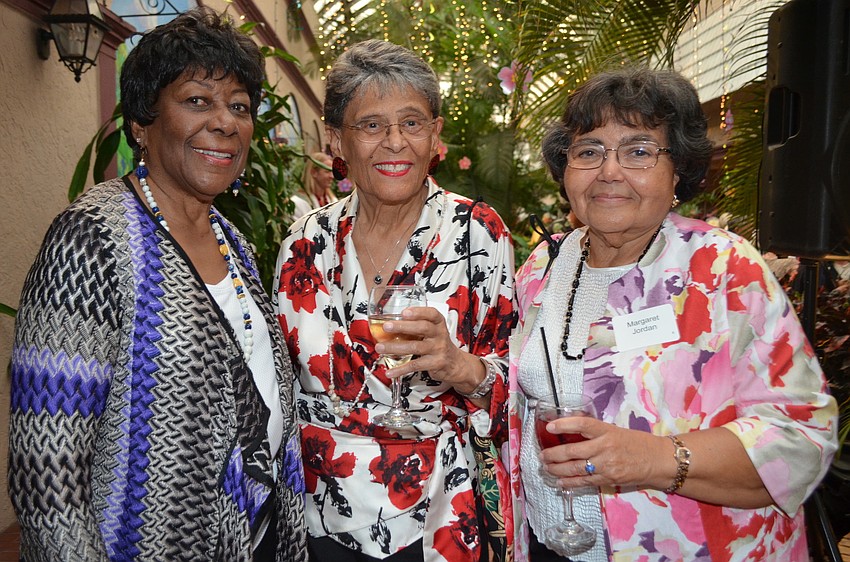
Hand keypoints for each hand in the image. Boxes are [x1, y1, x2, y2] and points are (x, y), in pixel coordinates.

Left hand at [374, 306, 481, 391]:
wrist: (454, 363)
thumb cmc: (438, 344)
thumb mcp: (433, 331)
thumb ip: (416, 325)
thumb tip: (390, 323)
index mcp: (438, 324)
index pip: (431, 314)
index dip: (418, 312)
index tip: (404, 312)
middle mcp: (439, 335)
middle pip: (422, 328)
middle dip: (402, 327)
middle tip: (387, 327)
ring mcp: (438, 349)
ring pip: (415, 347)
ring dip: (395, 347)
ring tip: (381, 348)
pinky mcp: (435, 364)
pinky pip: (415, 365)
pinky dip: (401, 369)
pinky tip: (391, 371)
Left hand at [538, 417, 673, 490]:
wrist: (657, 460)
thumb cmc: (635, 443)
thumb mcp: (615, 430)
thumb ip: (594, 432)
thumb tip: (569, 430)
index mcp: (606, 431)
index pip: (582, 425)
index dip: (564, 425)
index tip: (549, 426)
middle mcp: (605, 447)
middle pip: (572, 451)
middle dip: (553, 454)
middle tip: (542, 455)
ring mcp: (606, 465)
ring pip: (575, 469)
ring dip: (556, 469)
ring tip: (546, 467)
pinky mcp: (607, 479)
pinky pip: (584, 482)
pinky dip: (569, 482)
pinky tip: (559, 481)